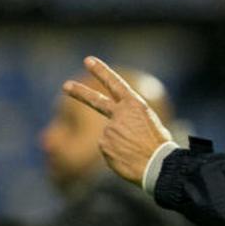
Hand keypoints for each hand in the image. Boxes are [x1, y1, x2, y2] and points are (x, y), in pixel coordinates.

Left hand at [62, 57, 173, 184]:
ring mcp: (108, 129)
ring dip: (120, 145)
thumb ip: (131, 122)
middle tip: (66, 85)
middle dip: (79, 92)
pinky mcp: (103, 144)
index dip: (101, 71)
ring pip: (110, 136)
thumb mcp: (150, 124)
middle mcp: (118, 114)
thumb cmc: (159, 146)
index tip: (88, 61)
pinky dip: (116, 155)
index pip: (115, 83)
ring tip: (135, 152)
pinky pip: (108, 150)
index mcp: (134, 105)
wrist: (157, 164)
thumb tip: (120, 132)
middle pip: (95, 101)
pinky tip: (128, 158)